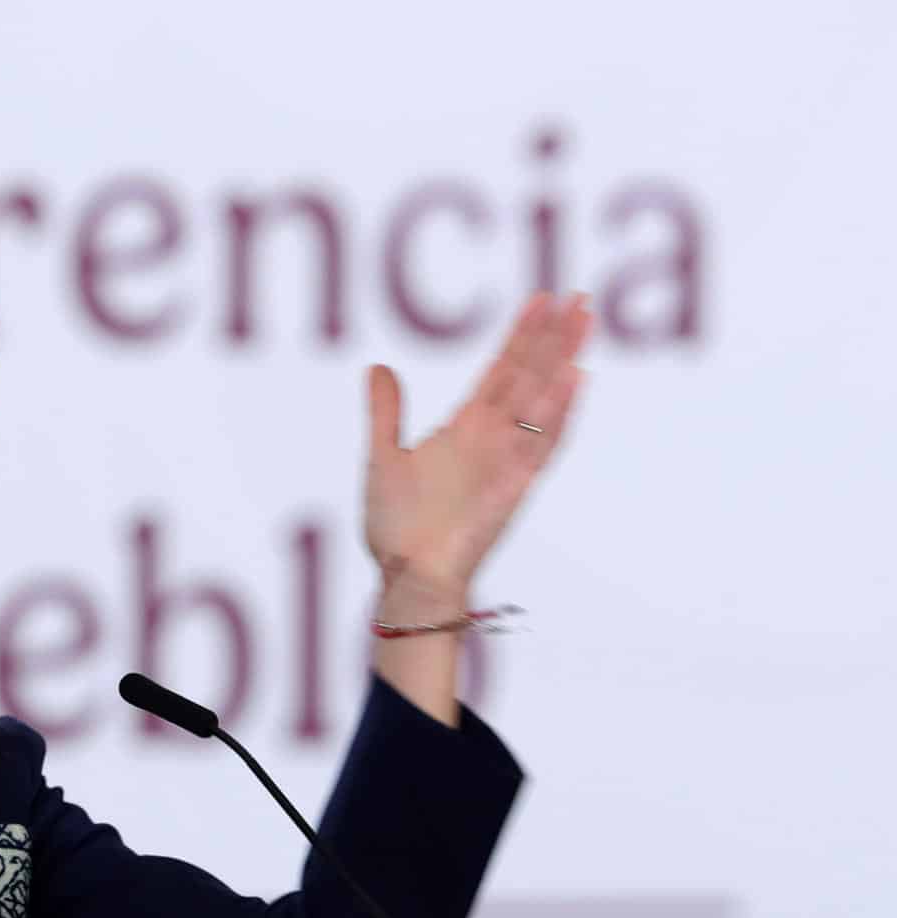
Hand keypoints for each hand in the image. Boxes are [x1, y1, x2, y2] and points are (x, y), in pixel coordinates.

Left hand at [363, 292, 590, 599]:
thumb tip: (378, 367)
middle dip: (553, 335)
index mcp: (466, 428)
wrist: (406, 576)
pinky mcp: (514, 487)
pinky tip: (575, 379)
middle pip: (530, 375)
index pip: (501, 370)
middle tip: (580, 295)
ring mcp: (507, 460)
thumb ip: (386, 412)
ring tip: (585, 320)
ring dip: (564, 360)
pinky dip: (559, 413)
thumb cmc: (396, 527)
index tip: (540, 298)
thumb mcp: (382, 457)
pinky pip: (542, 445)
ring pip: (543, 400)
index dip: (521, 334)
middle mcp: (492, 438)